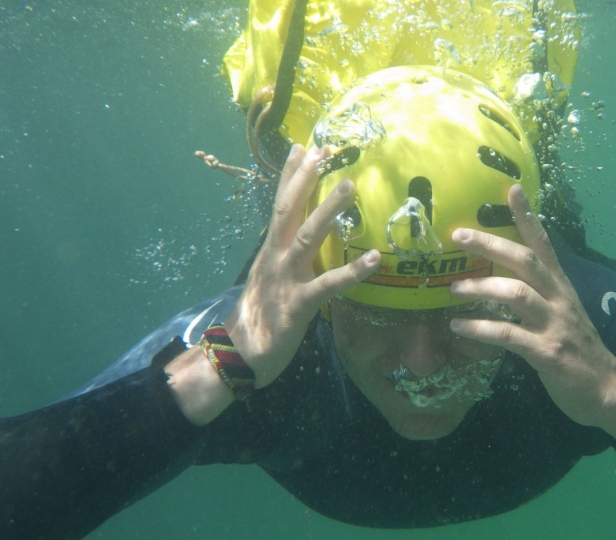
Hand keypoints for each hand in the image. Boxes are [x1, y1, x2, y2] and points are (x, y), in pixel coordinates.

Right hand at [167, 145, 378, 424]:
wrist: (236, 356)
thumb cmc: (259, 317)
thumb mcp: (270, 278)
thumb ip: (284, 255)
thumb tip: (297, 236)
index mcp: (270, 250)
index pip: (280, 203)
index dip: (292, 174)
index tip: (305, 145)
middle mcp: (275, 257)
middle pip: (290, 209)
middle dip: (307, 177)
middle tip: (326, 148)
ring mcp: (285, 279)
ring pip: (308, 236)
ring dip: (329, 210)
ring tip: (351, 186)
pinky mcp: (298, 304)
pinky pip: (329, 285)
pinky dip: (353, 271)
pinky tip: (375, 258)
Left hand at [448, 185, 615, 446]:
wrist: (610, 390)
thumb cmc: (578, 351)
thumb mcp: (562, 313)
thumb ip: (539, 293)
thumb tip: (507, 275)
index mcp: (561, 287)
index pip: (544, 244)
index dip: (528, 216)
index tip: (511, 189)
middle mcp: (559, 299)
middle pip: (525, 260)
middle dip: (491, 243)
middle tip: (458, 234)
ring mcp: (554, 325)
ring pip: (515, 293)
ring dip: (480, 286)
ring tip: (452, 288)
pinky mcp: (548, 353)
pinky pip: (509, 335)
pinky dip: (480, 329)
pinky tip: (459, 327)